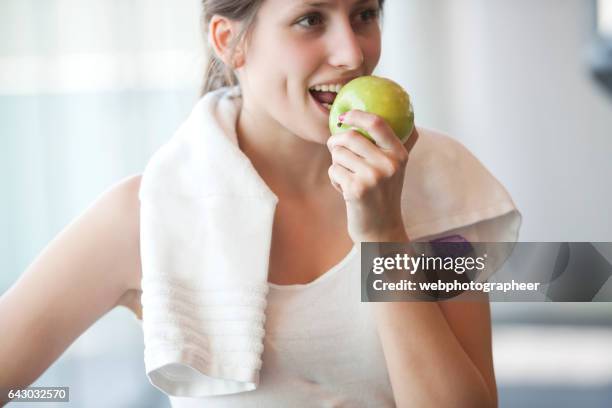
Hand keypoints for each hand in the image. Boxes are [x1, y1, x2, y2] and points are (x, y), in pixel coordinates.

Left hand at [326, 109, 418, 242]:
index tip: (344, 116)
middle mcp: (389, 164)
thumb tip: (393, 114)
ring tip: (348, 177)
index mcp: (399, 154)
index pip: (377, 122)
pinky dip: (335, 179)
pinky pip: (333, 170)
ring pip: (338, 154)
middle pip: (350, 136)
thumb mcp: (396, 169)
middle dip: (336, 142)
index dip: (357, 115)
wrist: (381, 230)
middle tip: (335, 150)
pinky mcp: (357, 189)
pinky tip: (346, 191)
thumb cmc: (383, 196)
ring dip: (336, 164)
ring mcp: (373, 177)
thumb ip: (393, 144)